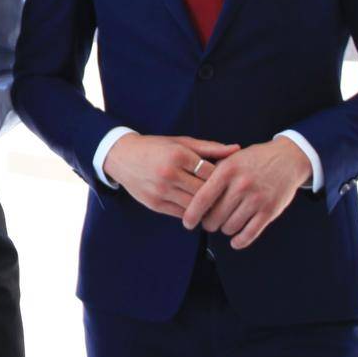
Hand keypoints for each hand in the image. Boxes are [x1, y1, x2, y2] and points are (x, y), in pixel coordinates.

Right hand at [102, 134, 239, 217]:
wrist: (121, 157)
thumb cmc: (155, 147)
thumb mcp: (181, 143)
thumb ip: (209, 148)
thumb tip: (237, 149)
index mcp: (177, 155)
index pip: (211, 172)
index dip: (222, 177)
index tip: (229, 180)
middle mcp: (168, 173)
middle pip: (204, 191)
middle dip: (217, 195)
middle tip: (229, 197)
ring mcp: (160, 190)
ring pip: (194, 206)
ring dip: (206, 207)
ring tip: (216, 204)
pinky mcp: (154, 204)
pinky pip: (181, 213)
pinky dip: (192, 213)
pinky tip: (199, 209)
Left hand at [181, 137, 311, 249]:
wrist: (287, 158)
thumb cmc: (253, 161)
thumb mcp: (230, 159)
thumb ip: (211, 175)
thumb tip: (190, 195)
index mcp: (227, 171)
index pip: (202, 198)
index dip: (191, 214)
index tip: (187, 223)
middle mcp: (241, 185)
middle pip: (215, 217)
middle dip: (209, 223)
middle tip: (209, 222)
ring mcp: (257, 198)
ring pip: (230, 227)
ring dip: (225, 229)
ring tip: (225, 223)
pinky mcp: (270, 210)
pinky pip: (249, 234)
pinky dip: (240, 241)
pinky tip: (235, 241)